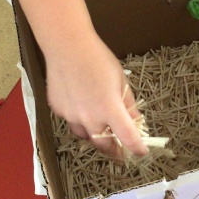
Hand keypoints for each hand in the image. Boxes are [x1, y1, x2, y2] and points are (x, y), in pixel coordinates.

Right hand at [45, 33, 147, 157]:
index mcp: (110, 109)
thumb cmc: (98, 59)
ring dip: (94, 135)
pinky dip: (79, 119)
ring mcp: (71, 115)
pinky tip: (81, 104)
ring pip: (85, 135)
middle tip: (119, 149)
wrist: (67, 46)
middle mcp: (89, 117)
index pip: (127, 138)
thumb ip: (128, 105)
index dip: (136, 149)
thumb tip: (135, 121)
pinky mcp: (58, 110)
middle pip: (103, 145)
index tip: (140, 152)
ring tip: (100, 126)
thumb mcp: (121, 81)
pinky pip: (72, 121)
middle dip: (112, 149)